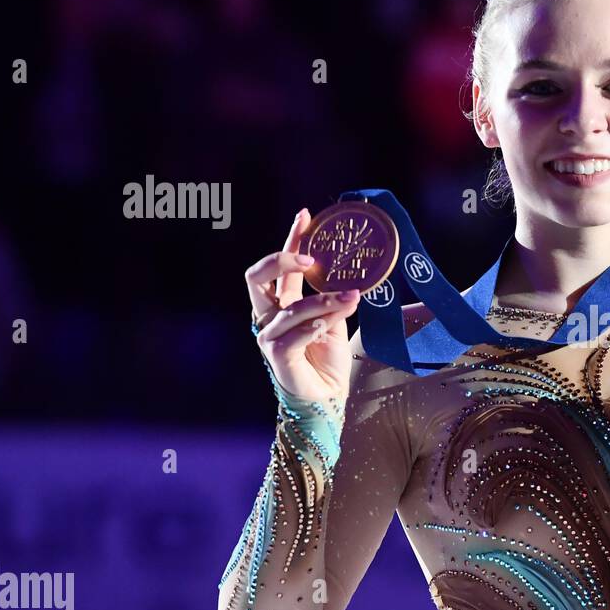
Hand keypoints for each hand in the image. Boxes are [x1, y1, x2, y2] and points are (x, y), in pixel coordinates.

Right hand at [245, 207, 359, 401]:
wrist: (328, 393)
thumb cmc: (327, 355)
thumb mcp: (334, 318)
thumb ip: (335, 297)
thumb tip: (352, 276)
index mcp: (281, 302)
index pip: (280, 266)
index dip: (291, 239)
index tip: (305, 216)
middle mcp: (269, 315)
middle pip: (257, 277)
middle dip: (282, 260)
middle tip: (311, 259)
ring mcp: (269, 336)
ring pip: (292, 309)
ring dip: (323, 301)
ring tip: (350, 299)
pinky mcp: (277, 357)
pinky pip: (292, 336)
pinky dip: (311, 328)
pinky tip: (325, 325)